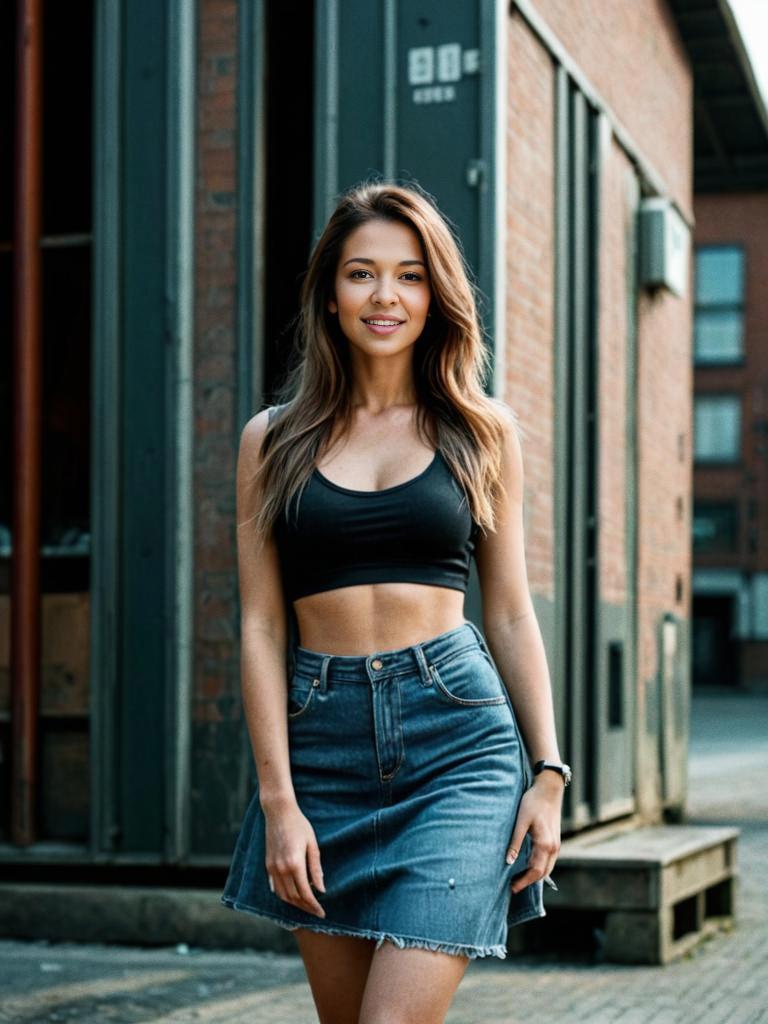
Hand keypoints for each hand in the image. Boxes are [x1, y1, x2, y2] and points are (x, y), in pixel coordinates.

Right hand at [263, 799, 326, 917]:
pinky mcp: (268, 865)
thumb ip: (316, 868)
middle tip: (316, 912)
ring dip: (295, 904)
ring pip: (283, 895)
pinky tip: (293, 896)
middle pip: (294, 898)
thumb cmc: (299, 825)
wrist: (279, 812)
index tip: (322, 913)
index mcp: (295, 864)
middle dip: (306, 908)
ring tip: (306, 906)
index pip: (305, 893)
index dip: (314, 906)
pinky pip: (275, 887)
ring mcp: (272, 868)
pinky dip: (284, 896)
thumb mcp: (312, 845)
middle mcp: (281, 869)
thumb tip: (321, 889)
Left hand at [506, 773, 562, 893]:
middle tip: (512, 885)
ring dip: (534, 875)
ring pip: (547, 868)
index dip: (523, 882)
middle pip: (542, 874)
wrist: (549, 789)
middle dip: (528, 881)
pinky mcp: (555, 840)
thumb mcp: (521, 821)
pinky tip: (527, 865)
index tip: (511, 888)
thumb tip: (508, 861)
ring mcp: (556, 845)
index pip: (535, 872)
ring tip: (518, 877)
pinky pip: (548, 860)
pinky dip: (539, 867)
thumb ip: (515, 842)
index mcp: (545, 844)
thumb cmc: (533, 802)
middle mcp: (553, 848)